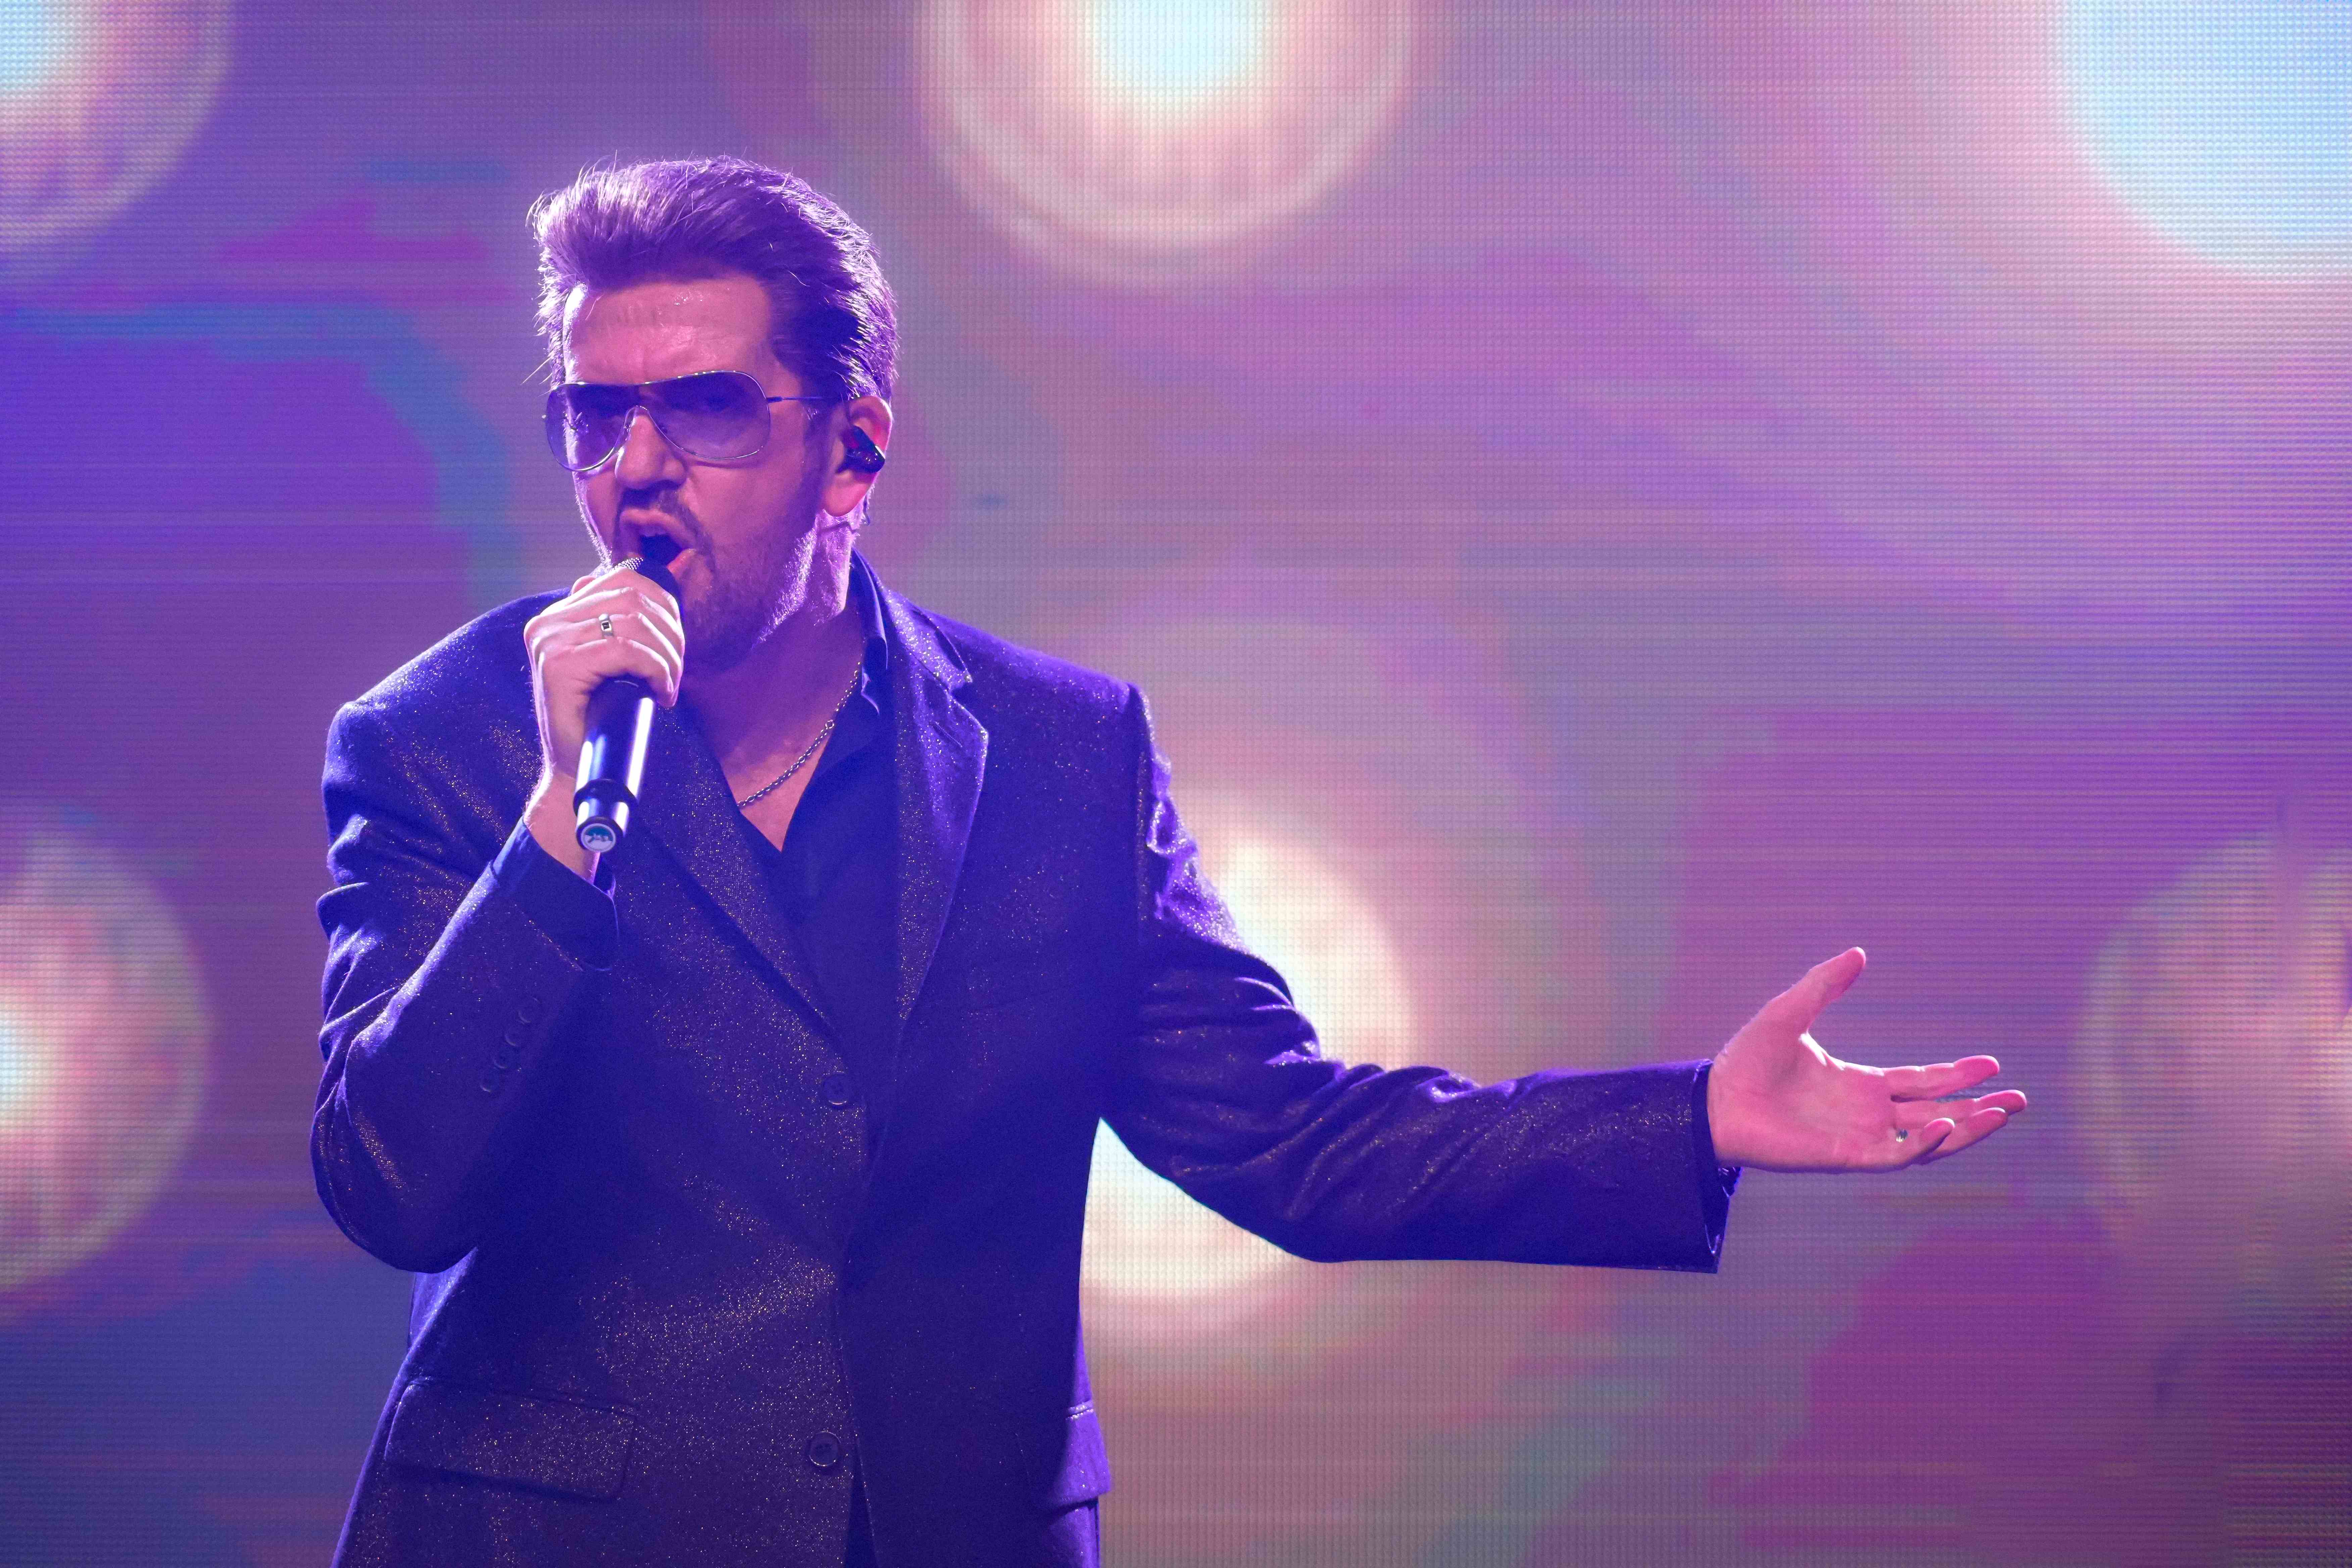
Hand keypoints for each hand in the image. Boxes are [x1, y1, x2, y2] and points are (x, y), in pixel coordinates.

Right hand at [519, 560, 684, 875]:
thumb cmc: (600, 719)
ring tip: (669, 685)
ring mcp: (549, 642)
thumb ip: (617, 625)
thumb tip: (644, 587)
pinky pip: (625, 650)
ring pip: (633, 622)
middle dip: (670, 631)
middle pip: (634, 596)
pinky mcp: (559, 666)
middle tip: (675, 671)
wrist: (576, 770)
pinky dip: (655, 670)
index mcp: (559, 616)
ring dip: (667, 655)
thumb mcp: (611, 664)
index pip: (625, 579)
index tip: (673, 645)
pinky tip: (661, 693)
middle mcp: (548, 622)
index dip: (664, 606)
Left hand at [1705, 948, 2025, 1171]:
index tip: (1992, 1064)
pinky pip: (1893, 1155)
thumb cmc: (1746, 1060)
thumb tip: (1859, 953)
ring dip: (1964, 1129)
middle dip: (1978, 1109)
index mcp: (1859, 1083)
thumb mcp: (1791, 1013)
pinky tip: (1942, 1124)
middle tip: (2019, 1100)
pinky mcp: (1843, 1157)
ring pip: (1926, 1139)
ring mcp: (1858, 1137)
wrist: (1713, 1099)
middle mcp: (1866, 1113)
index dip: (1957, 1075)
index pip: (1921, 1081)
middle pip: (1936, 1112)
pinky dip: (1920, 1143)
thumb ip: (1825, 984)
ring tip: (2001, 1113)